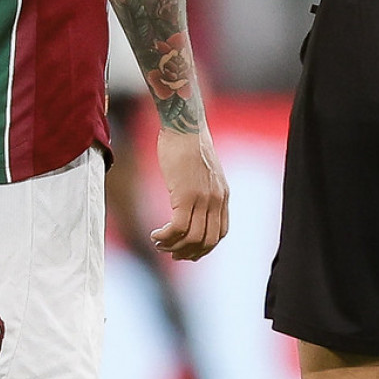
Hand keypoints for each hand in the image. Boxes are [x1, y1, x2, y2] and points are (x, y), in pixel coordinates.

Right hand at [150, 121, 228, 261]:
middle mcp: (216, 200)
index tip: (187, 249)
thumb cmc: (188, 143)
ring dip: (174, 247)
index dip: (203, 247)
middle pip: (207, 241)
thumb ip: (202, 188)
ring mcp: (203, 199)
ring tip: (159, 243)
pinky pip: (178, 228)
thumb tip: (189, 200)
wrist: (184, 125)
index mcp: (223, 195)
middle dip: (189, 253)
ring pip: (192, 238)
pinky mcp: (186, 195)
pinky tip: (155, 235)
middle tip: (171, 253)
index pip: (219, 233)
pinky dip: (166, 237)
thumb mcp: (203, 170)